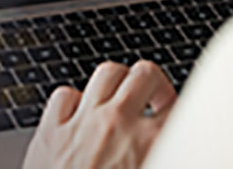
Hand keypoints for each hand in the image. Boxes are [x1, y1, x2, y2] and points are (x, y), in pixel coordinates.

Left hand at [22, 60, 176, 168]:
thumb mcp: (150, 167)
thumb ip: (165, 155)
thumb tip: (178, 153)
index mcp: (148, 144)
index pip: (179, 106)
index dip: (182, 110)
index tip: (179, 117)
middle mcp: (117, 125)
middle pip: (144, 73)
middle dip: (154, 84)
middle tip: (155, 102)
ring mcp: (81, 124)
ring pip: (106, 74)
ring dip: (117, 84)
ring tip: (121, 99)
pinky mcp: (49, 133)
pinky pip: (64, 95)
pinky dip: (73, 100)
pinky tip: (79, 114)